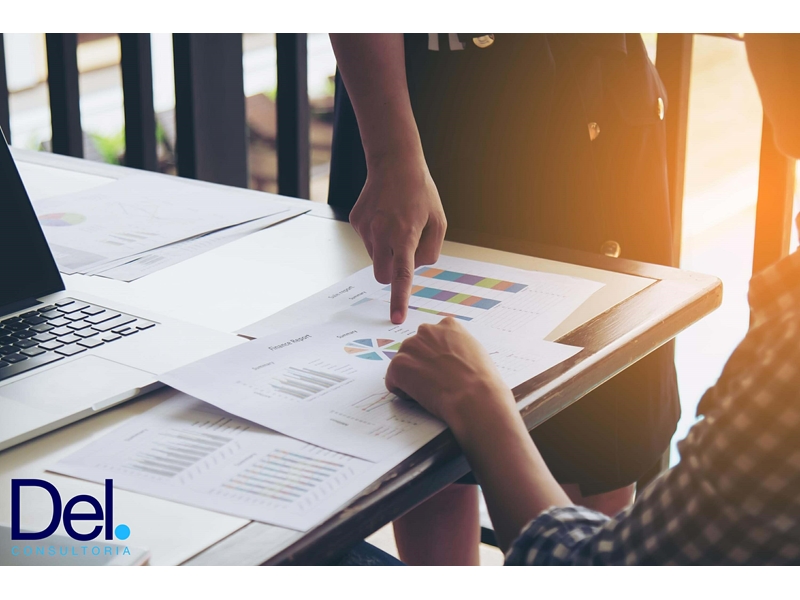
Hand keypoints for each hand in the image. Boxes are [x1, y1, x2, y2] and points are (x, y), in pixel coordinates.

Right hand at [350, 157, 446, 323]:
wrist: (394, 161)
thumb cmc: (421, 193)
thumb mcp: (439, 221)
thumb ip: (430, 251)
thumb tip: (413, 268)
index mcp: (405, 236)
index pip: (402, 276)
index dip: (399, 299)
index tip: (396, 319)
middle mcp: (381, 234)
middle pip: (383, 275)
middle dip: (393, 272)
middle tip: (405, 250)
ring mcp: (365, 228)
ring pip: (375, 257)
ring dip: (387, 249)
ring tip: (397, 222)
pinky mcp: (356, 221)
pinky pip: (368, 241)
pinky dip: (378, 235)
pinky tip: (385, 215)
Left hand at [385, 318, 515, 435]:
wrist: (475, 397)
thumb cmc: (482, 381)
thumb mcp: (475, 352)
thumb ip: (458, 346)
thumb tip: (450, 356)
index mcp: (448, 325)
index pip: (433, 338)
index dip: (437, 358)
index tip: (444, 370)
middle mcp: (426, 330)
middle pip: (415, 349)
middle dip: (422, 365)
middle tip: (436, 383)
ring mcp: (410, 347)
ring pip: (404, 365)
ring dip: (412, 378)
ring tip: (432, 391)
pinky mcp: (399, 365)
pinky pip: (393, 381)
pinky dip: (403, 392)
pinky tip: (422, 397)